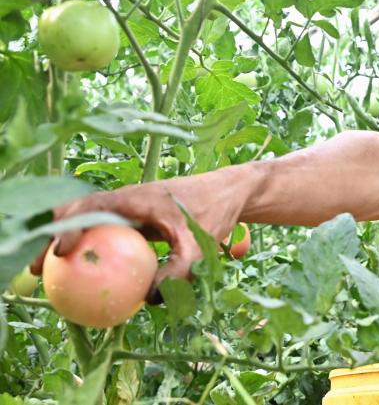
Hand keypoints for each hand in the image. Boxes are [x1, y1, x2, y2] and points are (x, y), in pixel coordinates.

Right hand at [29, 169, 248, 299]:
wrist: (229, 192)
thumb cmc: (214, 211)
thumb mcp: (200, 243)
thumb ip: (179, 270)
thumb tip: (151, 298)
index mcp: (136, 198)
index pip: (91, 206)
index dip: (70, 225)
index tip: (63, 252)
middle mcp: (126, 200)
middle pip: (78, 214)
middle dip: (52, 238)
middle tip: (36, 270)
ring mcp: (128, 209)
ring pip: (87, 224)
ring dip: (65, 244)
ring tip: (49, 278)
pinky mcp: (134, 220)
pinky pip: (105, 235)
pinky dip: (90, 250)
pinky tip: (88, 280)